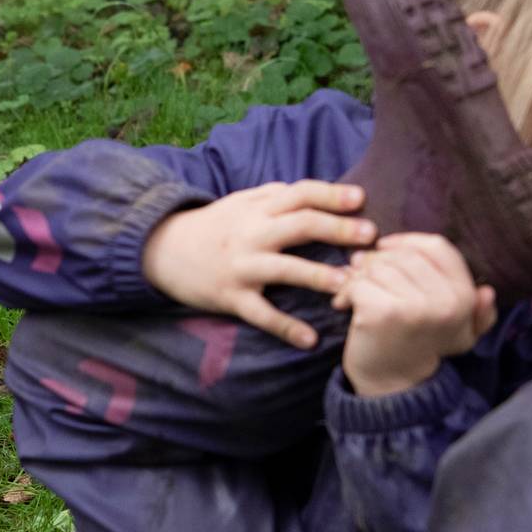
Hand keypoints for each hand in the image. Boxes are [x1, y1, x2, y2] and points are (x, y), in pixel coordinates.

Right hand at [139, 180, 375, 347]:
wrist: (162, 251)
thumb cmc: (211, 226)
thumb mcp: (239, 203)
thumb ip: (273, 196)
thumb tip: (310, 192)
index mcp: (257, 209)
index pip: (299, 194)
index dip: (330, 195)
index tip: (361, 198)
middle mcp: (251, 234)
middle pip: (299, 226)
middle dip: (336, 229)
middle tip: (370, 236)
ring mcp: (242, 267)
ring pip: (283, 269)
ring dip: (317, 276)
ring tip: (348, 283)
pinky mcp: (231, 297)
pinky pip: (261, 314)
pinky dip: (285, 328)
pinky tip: (310, 340)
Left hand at [335, 232, 496, 397]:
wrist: (392, 383)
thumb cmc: (421, 347)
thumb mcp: (459, 334)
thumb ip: (479, 314)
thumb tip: (487, 291)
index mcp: (465, 297)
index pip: (438, 246)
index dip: (408, 241)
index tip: (386, 249)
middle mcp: (445, 301)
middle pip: (403, 255)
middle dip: (377, 260)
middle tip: (364, 273)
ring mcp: (414, 307)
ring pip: (377, 266)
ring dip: (358, 276)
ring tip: (356, 292)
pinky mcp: (382, 312)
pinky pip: (358, 283)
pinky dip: (345, 292)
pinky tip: (346, 305)